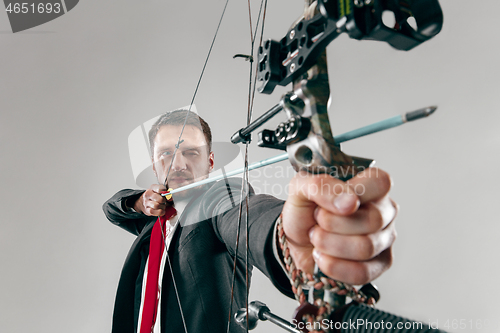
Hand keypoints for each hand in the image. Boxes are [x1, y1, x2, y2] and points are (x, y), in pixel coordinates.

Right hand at [133, 184, 171, 215]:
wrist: (145, 202)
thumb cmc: (155, 196)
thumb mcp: (161, 192)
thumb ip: (167, 194)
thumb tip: (170, 198)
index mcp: (152, 187)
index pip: (160, 189)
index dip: (166, 193)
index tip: (168, 195)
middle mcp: (148, 194)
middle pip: (159, 199)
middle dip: (164, 201)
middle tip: (165, 201)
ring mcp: (146, 202)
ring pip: (156, 206)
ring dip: (162, 207)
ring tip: (163, 206)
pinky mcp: (146, 209)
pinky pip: (153, 212)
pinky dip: (160, 212)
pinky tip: (161, 210)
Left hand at [281, 168, 396, 285]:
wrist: (295, 241)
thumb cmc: (304, 211)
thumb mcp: (300, 188)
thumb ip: (322, 186)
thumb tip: (350, 202)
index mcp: (371, 185)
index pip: (380, 183)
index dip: (353, 194)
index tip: (329, 202)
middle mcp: (384, 210)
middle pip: (373, 220)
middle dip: (332, 223)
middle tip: (317, 221)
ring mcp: (384, 239)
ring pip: (366, 247)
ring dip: (329, 244)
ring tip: (318, 238)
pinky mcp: (378, 265)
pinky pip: (362, 272)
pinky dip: (333, 266)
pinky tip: (323, 257)